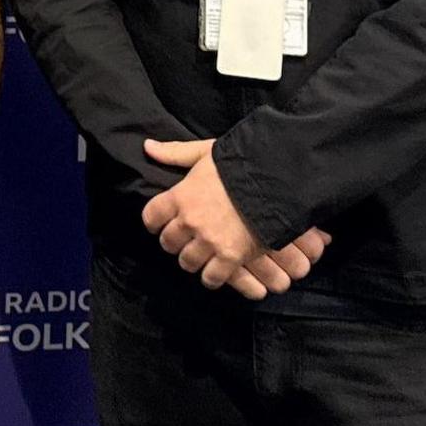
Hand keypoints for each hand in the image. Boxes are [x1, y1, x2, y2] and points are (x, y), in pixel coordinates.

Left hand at [139, 139, 329, 299]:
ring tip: (201, 254)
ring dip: (192, 259)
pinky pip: (211, 278)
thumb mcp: (206, 152)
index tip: (160, 224)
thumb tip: (147, 147)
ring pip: (187, 262)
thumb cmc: (241, 164)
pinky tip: (216, 270)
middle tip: (185, 239)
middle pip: (168, 242)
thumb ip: (175, 153)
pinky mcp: (230, 257)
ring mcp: (210, 241)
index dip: (155, 221)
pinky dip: (212, 277)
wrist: (278, 181)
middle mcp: (190, 221)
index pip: (151, 216)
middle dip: (175, 241)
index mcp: (181, 195)